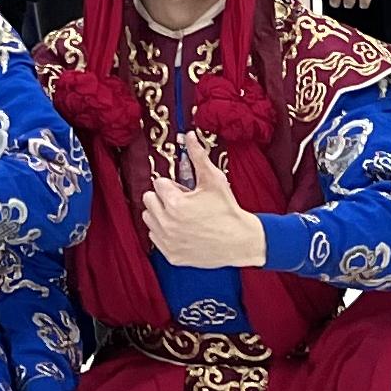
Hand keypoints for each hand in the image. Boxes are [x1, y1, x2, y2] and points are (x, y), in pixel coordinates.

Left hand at [140, 137, 266, 270]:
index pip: (158, 184)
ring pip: (149, 219)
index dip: (173, 185)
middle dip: (163, 198)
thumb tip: (189, 135)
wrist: (241, 241)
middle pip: (149, 200)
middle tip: (184, 202)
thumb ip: (198, 156)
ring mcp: (168, 241)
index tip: (186, 191)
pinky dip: (165, 233)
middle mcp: (167, 223)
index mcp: (175, 203)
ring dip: (161, 215)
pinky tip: (183, 230)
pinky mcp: (171, 255)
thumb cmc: (228, 210)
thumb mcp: (214, 180)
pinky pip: (155, 238)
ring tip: (182, 216)